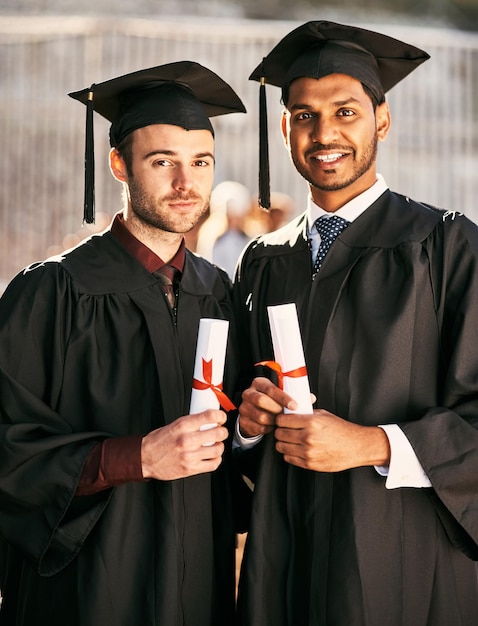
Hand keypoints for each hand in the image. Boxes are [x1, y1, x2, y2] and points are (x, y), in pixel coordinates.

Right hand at [141, 409, 227, 479]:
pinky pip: (213, 464)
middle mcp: (187, 440)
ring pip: (218, 449)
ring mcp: (190, 456)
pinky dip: (216, 459)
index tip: (221, 418)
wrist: (145, 458)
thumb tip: (209, 419)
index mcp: (183, 426)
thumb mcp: (174, 425)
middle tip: (221, 431)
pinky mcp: (190, 469)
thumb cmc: (158, 441)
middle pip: (218, 433)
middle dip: (223, 431)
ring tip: (216, 444)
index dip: (221, 416)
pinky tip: (213, 456)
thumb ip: (192, 423)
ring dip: (220, 446)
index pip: (210, 416)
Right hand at [238, 376, 296, 437]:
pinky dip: (268, 429)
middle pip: (261, 400)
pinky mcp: (243, 421)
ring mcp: (244, 407)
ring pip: (261, 416)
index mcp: (259, 383)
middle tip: (286, 414)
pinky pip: (258, 427)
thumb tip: (310, 398)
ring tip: (280, 421)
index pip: (270, 389)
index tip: (294, 406)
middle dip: (277, 409)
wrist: (254, 414)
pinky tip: (273, 426)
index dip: (283, 398)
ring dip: (274, 420)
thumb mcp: (279, 394)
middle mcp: (249, 393)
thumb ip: (294, 394)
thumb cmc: (271, 401)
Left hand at [274, 409, 390, 471]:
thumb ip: (306, 414)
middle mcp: (308, 437)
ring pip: (281, 447)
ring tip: (290, 440)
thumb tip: (292, 411)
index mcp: (311, 422)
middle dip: (280, 431)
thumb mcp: (324, 415)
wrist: (356, 446)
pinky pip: (289, 458)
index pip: (282, 420)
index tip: (283, 420)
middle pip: (279, 434)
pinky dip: (289, 453)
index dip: (281, 419)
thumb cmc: (342, 430)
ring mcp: (308, 452)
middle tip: (285, 430)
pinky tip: (296, 449)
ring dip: (283, 443)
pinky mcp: (310, 464)